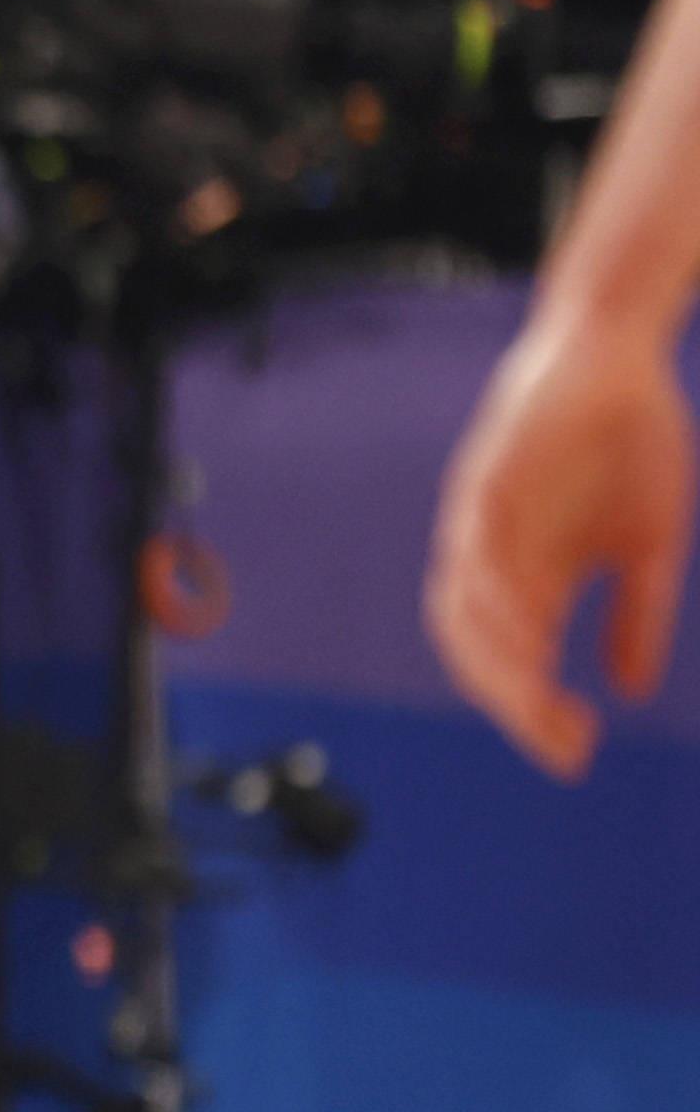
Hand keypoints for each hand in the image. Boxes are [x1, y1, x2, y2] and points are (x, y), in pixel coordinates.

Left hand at [428, 320, 696, 777]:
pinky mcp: (483, 477)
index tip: (575, 756)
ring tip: (531, 695)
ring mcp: (482, 520)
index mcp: (529, 580)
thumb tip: (626, 691)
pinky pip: (471, 541)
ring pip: (461, 604)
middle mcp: (493, 559)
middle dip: (512, 701)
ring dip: (493, 655)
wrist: (618, 355)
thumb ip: (635, 615)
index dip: (535, 714)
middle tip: (555, 738)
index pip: (514, 665)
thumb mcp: (650, 544)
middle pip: (478, 650)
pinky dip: (490, 586)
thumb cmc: (631, 446)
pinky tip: (520, 618)